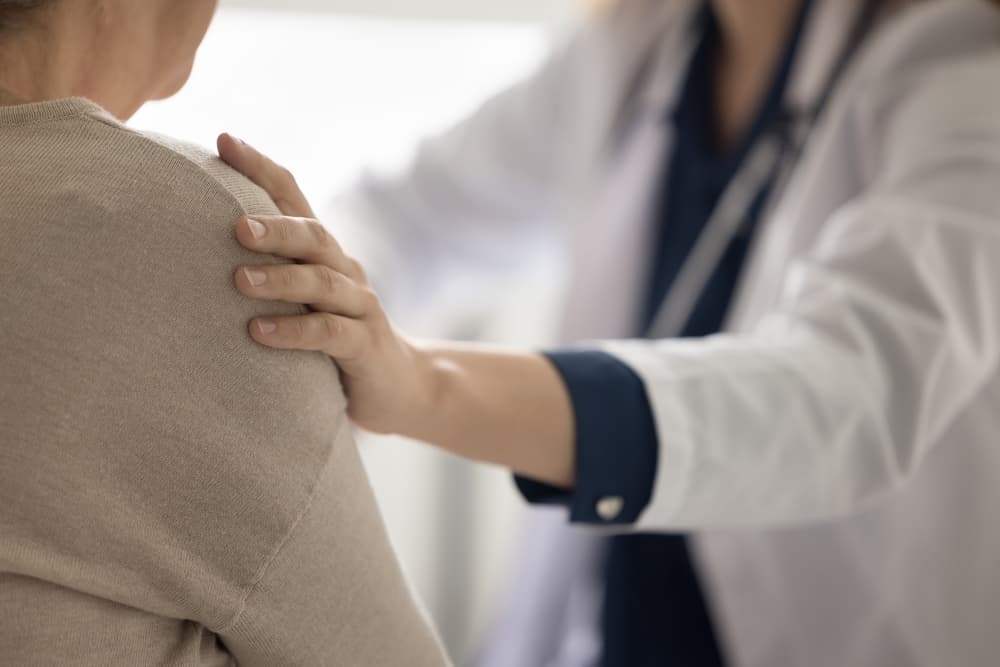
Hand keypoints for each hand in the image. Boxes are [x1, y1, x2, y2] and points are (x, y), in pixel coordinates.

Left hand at [219, 133, 432, 432]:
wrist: (399, 384)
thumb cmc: (333, 337)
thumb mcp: (302, 298)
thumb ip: (266, 270)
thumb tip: (187, 246)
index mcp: (323, 252)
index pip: (293, 197)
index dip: (262, 167)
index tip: (224, 140)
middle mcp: (344, 270)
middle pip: (313, 237)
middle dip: (276, 227)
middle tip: (235, 225)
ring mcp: (359, 306)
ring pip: (321, 282)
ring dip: (281, 279)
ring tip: (239, 279)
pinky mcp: (365, 345)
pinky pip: (330, 333)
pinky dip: (295, 331)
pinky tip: (259, 332)